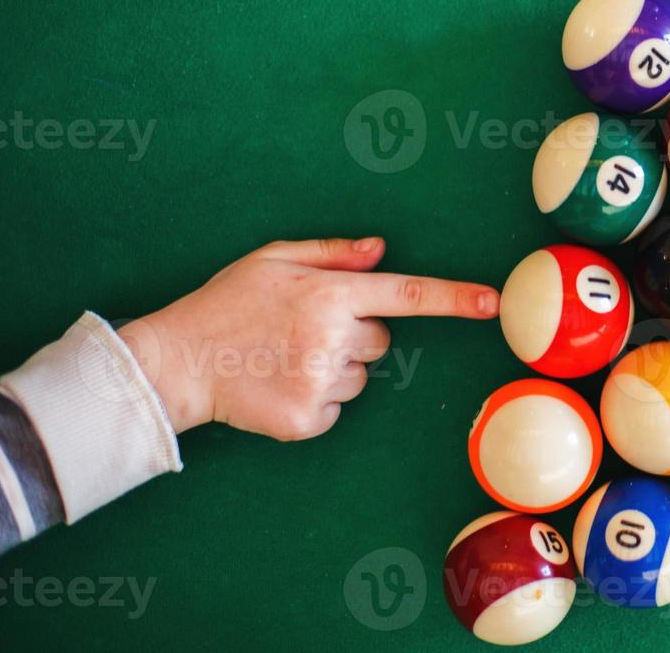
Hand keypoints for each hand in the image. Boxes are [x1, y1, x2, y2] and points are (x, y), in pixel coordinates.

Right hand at [116, 238, 498, 439]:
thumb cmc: (227, 303)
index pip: (409, 295)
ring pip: (359, 377)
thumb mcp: (273, 259)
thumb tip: (382, 250)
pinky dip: (314, 401)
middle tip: (301, 333)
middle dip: (354, 336)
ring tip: (282, 359)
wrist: (175, 362)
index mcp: (330, 294)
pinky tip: (277, 384)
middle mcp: (332, 337)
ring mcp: (320, 381)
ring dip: (333, 370)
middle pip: (381, 341)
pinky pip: (335, 409)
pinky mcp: (306, 419)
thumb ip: (332, 253)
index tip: (494, 304)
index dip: (455, 299)